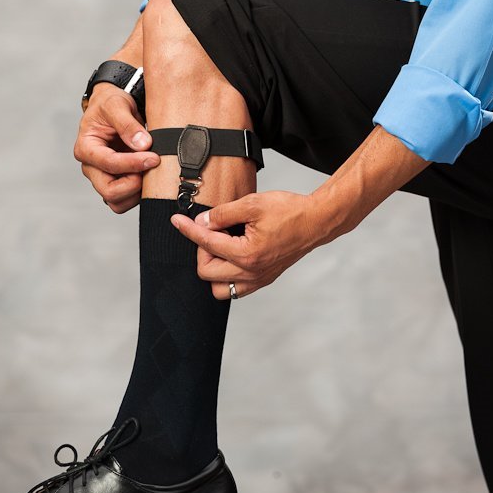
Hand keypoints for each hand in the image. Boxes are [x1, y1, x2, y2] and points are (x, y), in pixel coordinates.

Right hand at [73, 82, 160, 212]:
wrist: (115, 108)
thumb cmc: (110, 104)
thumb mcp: (117, 105)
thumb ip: (128, 124)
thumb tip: (143, 144)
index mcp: (86, 148)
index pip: (109, 164)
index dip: (133, 164)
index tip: (154, 158)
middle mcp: (92, 167)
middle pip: (109, 191)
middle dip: (134, 183)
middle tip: (152, 168)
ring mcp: (103, 177)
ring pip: (117, 201)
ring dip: (136, 192)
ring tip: (151, 172)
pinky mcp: (116, 182)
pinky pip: (125, 200)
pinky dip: (138, 194)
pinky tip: (150, 176)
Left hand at [170, 191, 319, 298]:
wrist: (316, 221)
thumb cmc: (290, 211)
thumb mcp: (252, 203)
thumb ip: (223, 214)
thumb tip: (202, 222)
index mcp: (246, 254)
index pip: (206, 243)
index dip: (187, 229)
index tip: (176, 220)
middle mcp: (251, 272)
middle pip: (206, 271)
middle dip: (201, 249)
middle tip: (209, 229)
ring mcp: (258, 278)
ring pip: (218, 287)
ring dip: (212, 267)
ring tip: (220, 245)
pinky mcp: (264, 279)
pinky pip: (235, 289)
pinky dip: (226, 275)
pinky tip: (230, 255)